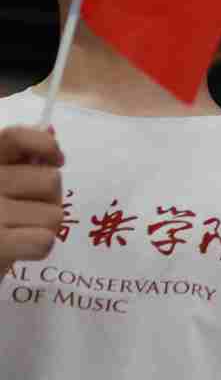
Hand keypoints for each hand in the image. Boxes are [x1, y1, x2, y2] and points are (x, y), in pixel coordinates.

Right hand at [0, 125, 64, 274]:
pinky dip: (37, 248)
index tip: (56, 159)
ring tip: (19, 231)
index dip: (45, 145)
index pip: (17, 137)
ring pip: (54, 214)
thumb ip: (21, 159)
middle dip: (49, 199)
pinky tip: (18, 247)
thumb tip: (49, 130)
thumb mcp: (3, 180)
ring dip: (44, 226)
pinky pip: (45, 241)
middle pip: (51, 181)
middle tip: (26, 211)